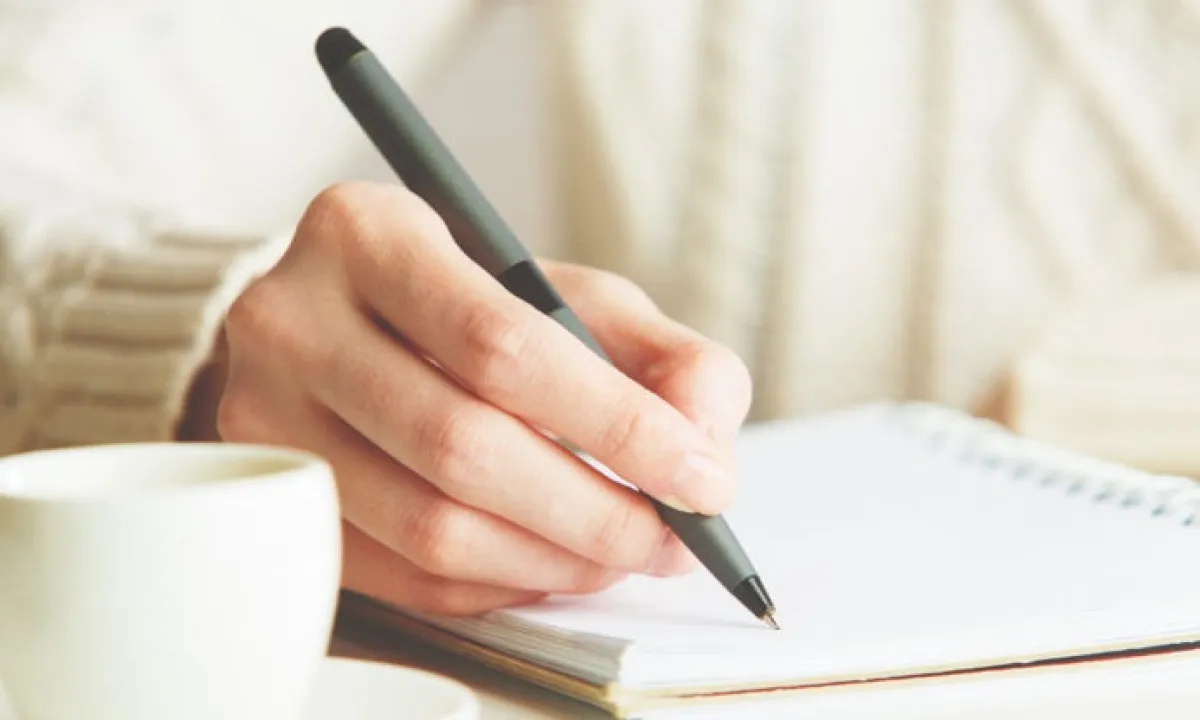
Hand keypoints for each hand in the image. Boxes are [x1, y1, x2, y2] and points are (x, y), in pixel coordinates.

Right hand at [216, 182, 752, 614]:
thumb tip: (705, 445)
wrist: (329, 328)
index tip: (700, 476)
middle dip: (593, 510)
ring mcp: (264, 420)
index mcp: (369, 235)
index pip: (501, 344)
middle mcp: (292, 322)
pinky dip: (500, 583)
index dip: (614, 422)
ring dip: (553, 558)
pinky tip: (552, 564)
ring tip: (622, 553)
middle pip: (461, 445)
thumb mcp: (564, 295)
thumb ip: (656, 352)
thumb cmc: (465, 307)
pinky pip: (402, 574)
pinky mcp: (274, 501)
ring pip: (429, 526)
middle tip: (674, 538)